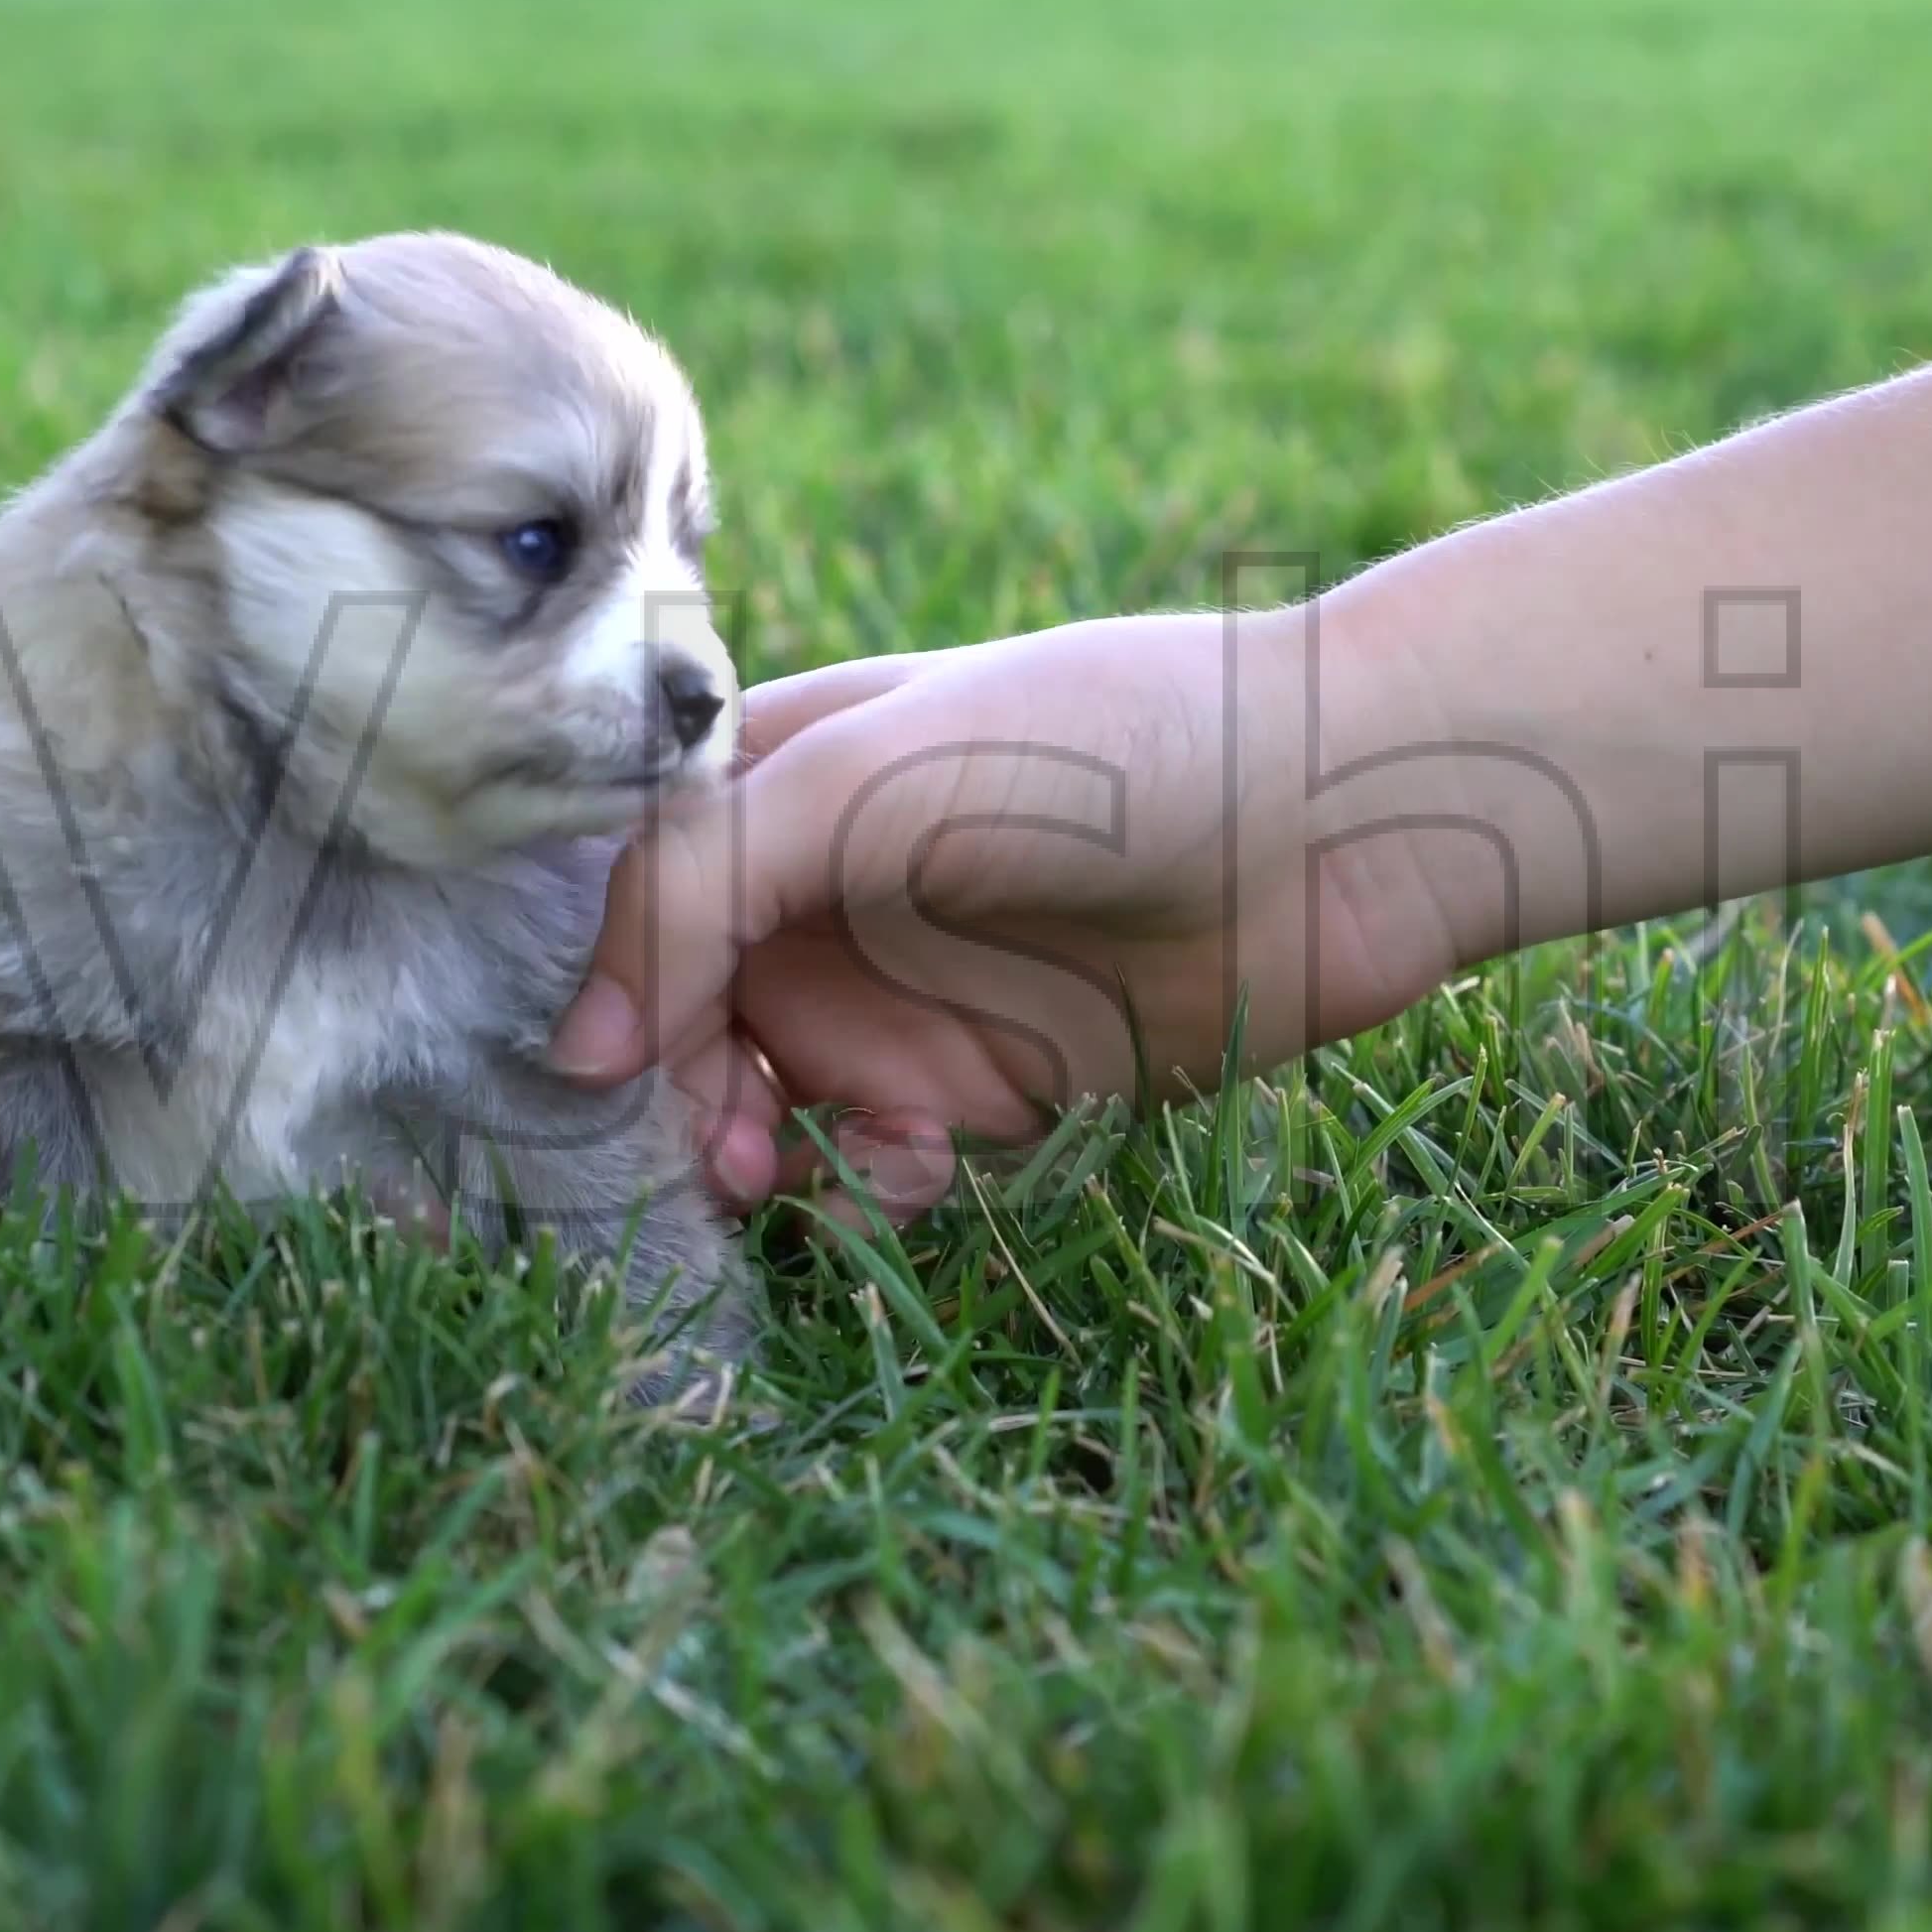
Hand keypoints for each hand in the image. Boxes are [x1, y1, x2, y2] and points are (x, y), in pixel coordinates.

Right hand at [544, 605, 1488, 1226]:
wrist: (1350, 818)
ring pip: (771, 1109)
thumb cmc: (1110, 747)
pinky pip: (882, 1162)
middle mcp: (827, 885)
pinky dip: (875, 1185)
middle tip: (718, 1158)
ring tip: (800, 1177)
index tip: (597, 1075)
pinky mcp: (994, 1083)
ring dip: (766, 1158)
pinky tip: (924, 1167)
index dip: (603, 986)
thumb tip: (581, 1052)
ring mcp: (908, 987)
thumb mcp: (874, 778)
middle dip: (679, 1101)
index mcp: (780, 776)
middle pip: (683, 1022)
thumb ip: (704, 887)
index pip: (630, 892)